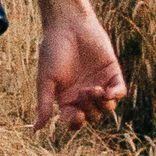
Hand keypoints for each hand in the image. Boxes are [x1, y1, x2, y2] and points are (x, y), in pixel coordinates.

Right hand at [35, 8, 124, 130]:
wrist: (68, 26)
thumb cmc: (52, 51)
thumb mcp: (46, 80)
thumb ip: (44, 104)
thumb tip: (36, 129)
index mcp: (67, 98)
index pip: (74, 121)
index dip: (76, 123)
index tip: (74, 115)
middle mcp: (83, 94)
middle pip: (93, 116)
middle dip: (89, 111)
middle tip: (82, 93)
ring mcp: (99, 84)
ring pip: (108, 108)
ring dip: (102, 105)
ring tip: (94, 90)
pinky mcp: (112, 73)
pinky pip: (120, 92)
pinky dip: (115, 96)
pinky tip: (107, 91)